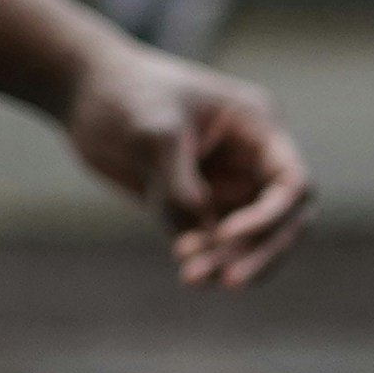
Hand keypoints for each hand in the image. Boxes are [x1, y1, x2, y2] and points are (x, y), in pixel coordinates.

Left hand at [59, 42, 314, 288]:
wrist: (82, 92)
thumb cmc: (123, 93)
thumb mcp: (152, 131)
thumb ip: (178, 180)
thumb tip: (199, 227)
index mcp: (257, 128)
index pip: (291, 184)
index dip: (270, 216)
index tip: (225, 234)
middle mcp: (251, 160)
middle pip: (283, 220)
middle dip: (260, 252)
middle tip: (230, 280)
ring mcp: (226, 184)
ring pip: (248, 239)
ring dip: (227, 261)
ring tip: (192, 278)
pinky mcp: (197, 205)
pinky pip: (214, 244)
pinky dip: (206, 261)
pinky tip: (186, 271)